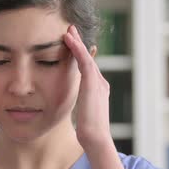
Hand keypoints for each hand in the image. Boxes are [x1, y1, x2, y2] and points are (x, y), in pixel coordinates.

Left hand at [64, 25, 112, 151]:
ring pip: (86, 56)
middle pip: (88, 59)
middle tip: (71, 30)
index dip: (80, 55)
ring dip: (77, 42)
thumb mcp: (83, 116)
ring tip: (68, 30)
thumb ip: (81, 108)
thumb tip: (77, 110)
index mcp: (98, 90)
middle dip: (80, 44)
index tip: (72, 45)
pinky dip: (76, 48)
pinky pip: (84, 60)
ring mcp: (98, 82)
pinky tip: (69, 39)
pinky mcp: (92, 83)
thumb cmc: (89, 133)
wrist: (96, 138)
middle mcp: (100, 83)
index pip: (88, 68)